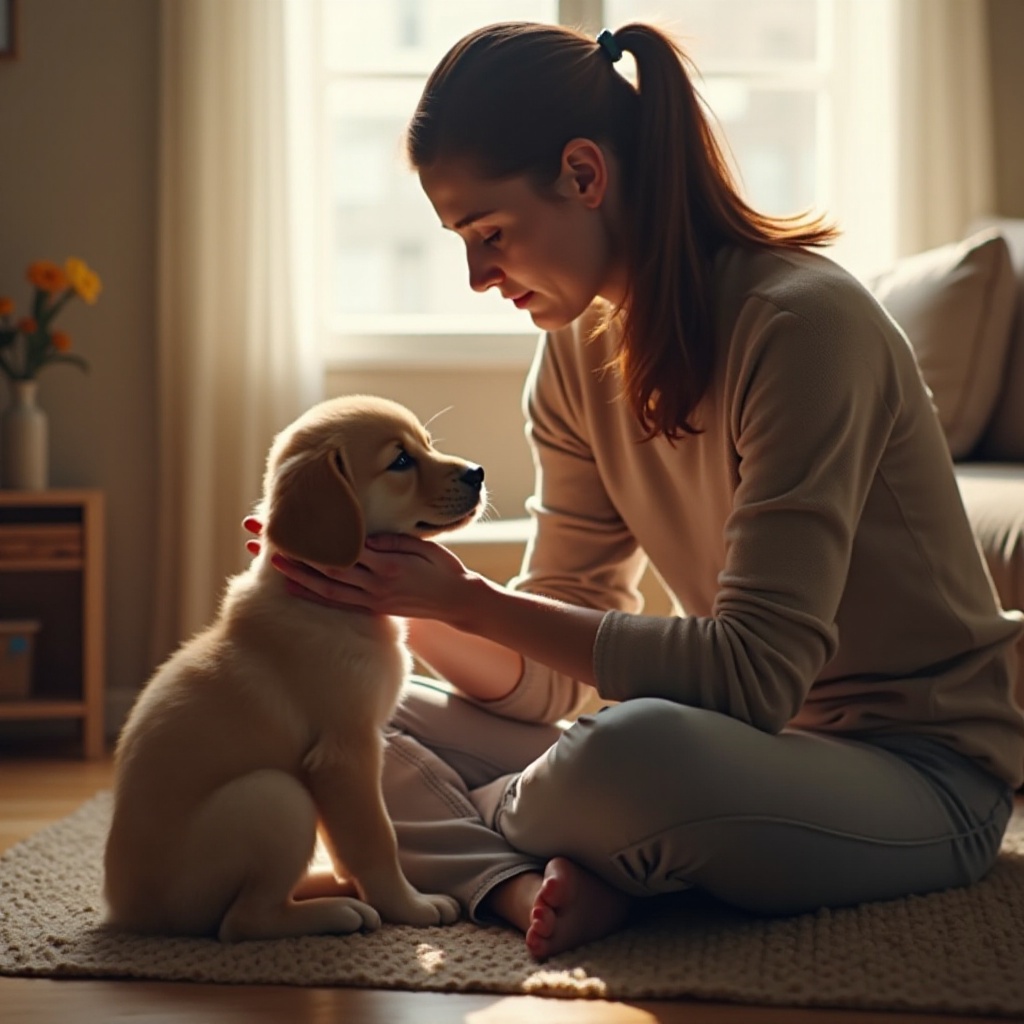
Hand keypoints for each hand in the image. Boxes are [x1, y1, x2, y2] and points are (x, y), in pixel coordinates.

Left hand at [242, 516, 474, 619]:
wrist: (459, 601)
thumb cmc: (443, 567)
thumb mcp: (422, 545)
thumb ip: (392, 540)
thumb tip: (362, 534)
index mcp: (388, 563)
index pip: (343, 545)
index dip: (314, 533)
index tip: (290, 517)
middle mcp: (375, 583)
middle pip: (327, 564)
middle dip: (293, 549)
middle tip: (265, 534)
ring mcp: (372, 598)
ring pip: (326, 586)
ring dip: (296, 574)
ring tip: (270, 560)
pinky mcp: (373, 608)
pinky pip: (337, 602)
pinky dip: (313, 594)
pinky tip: (291, 587)